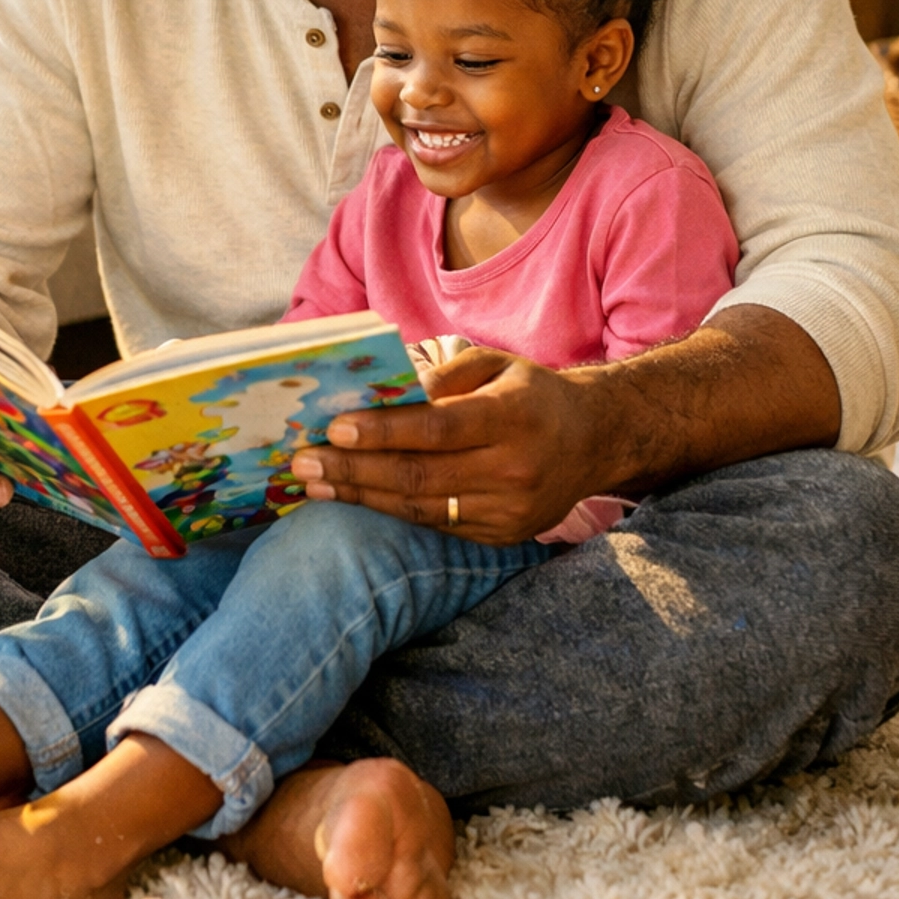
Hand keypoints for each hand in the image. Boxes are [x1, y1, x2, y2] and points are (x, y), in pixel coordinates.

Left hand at [290, 346, 601, 544]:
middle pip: (419, 476)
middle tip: (303, 462)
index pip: (437, 429)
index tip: (335, 427)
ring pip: (422, 508)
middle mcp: (513, 469)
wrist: (596, 440)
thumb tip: (391, 392)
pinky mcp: (503, 535)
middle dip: (353, 470)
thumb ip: (447, 376)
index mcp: (512, 417)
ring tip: (315, 483)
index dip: (383, 431)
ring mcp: (509, 510)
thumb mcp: (498, 364)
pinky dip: (393, 512)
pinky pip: (439, 526)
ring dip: (362, 496)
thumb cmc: (533, 394)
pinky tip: (358, 498)